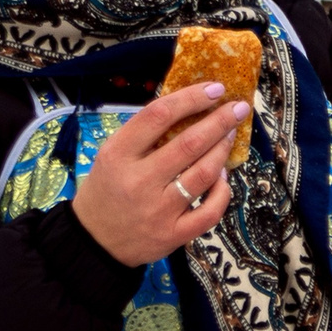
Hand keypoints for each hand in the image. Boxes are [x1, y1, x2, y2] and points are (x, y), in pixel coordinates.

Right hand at [72, 84, 251, 266]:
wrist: (93, 241)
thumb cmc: (107, 190)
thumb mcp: (111, 154)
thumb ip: (144, 134)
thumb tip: (189, 107)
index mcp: (119, 155)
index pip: (159, 115)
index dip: (191, 98)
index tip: (214, 89)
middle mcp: (139, 181)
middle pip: (189, 143)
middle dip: (219, 122)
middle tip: (237, 109)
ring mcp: (158, 210)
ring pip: (204, 174)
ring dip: (223, 152)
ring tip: (230, 137)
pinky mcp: (173, 234)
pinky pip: (210, 211)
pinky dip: (222, 191)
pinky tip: (223, 178)